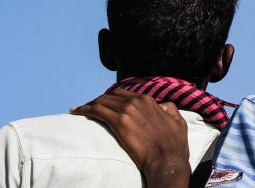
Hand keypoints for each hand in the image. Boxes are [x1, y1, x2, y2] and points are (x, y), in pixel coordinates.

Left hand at [72, 89, 190, 187]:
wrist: (167, 160)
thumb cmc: (174, 146)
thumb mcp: (178, 122)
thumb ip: (170, 110)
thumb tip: (163, 106)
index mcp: (149, 100)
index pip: (125, 94)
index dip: (113, 99)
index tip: (107, 104)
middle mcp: (137, 101)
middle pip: (111, 96)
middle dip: (100, 100)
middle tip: (91, 108)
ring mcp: (127, 110)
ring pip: (102, 101)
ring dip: (90, 104)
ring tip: (80, 109)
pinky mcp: (119, 122)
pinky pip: (96, 110)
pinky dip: (84, 109)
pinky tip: (76, 112)